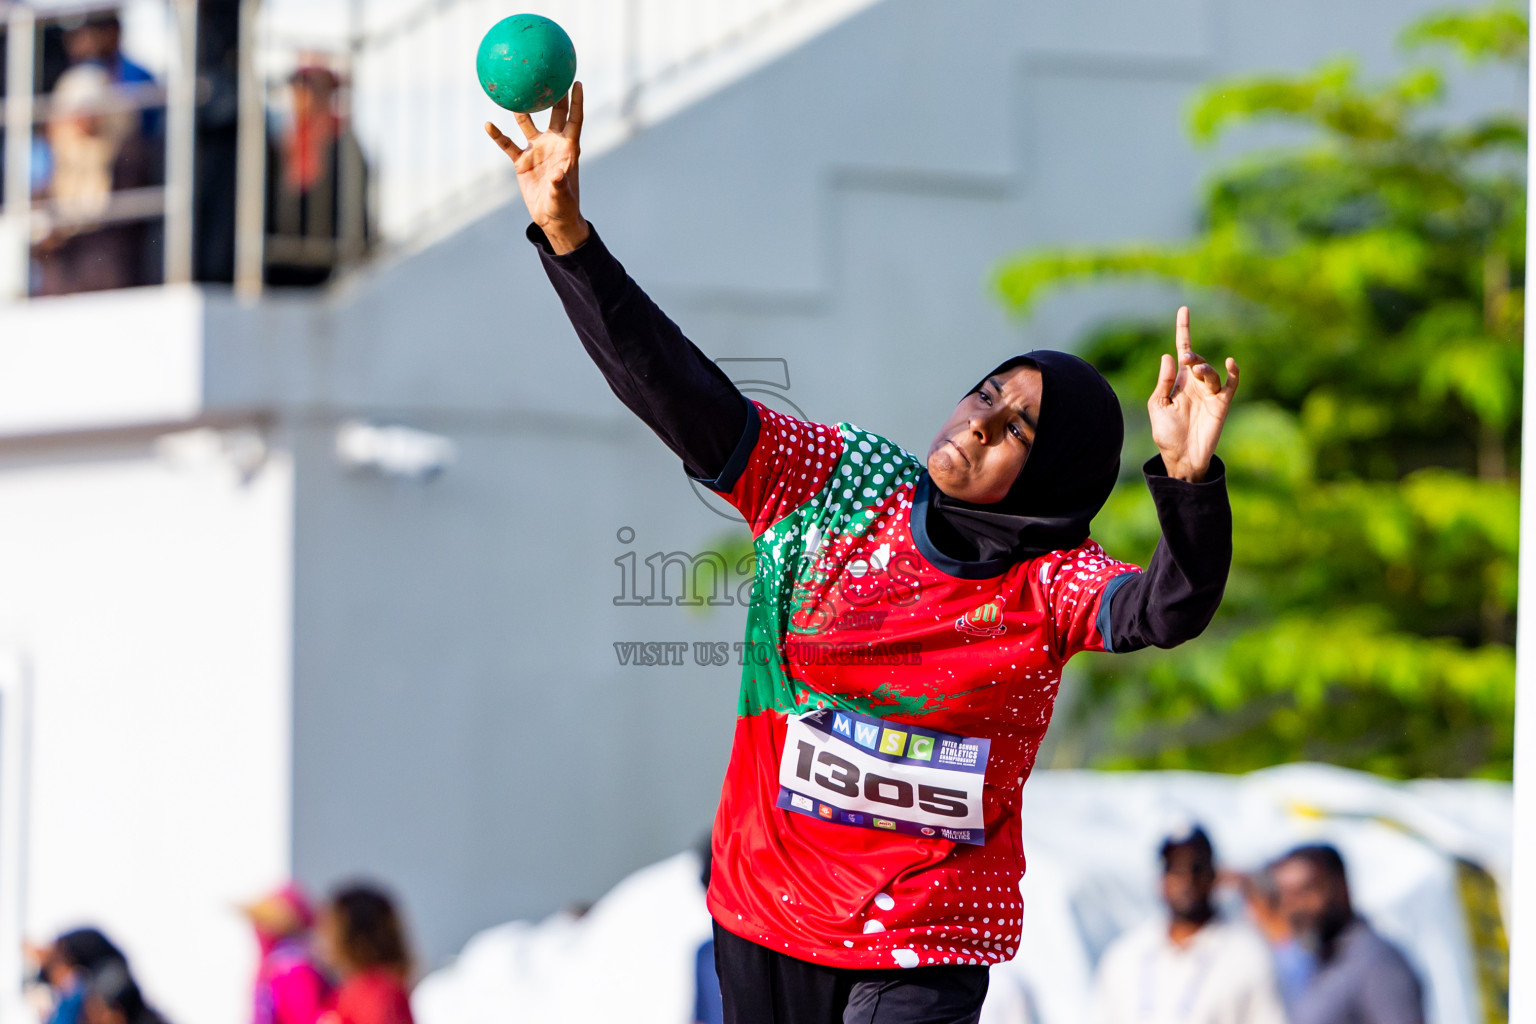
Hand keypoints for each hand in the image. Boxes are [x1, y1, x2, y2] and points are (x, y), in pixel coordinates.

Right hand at [484, 82, 587, 253]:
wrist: (551, 217)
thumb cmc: (564, 206)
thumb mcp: (563, 196)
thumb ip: (561, 184)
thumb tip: (557, 174)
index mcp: (568, 148)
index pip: (574, 119)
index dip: (576, 101)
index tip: (576, 81)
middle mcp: (553, 144)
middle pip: (554, 113)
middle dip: (552, 94)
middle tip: (547, 73)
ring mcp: (537, 150)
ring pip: (528, 124)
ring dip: (521, 109)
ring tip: (513, 91)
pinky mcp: (522, 161)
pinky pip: (508, 144)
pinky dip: (498, 136)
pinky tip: (488, 125)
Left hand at [1148, 307, 1238, 481]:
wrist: (1180, 457)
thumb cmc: (1166, 433)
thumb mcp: (1158, 405)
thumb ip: (1163, 382)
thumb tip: (1169, 356)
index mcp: (1179, 381)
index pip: (1182, 349)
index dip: (1183, 330)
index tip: (1184, 309)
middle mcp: (1195, 384)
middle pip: (1197, 360)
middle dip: (1193, 356)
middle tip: (1187, 359)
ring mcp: (1210, 393)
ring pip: (1211, 372)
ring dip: (1204, 368)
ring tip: (1196, 370)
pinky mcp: (1222, 404)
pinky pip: (1231, 384)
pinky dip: (1233, 373)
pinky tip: (1231, 363)